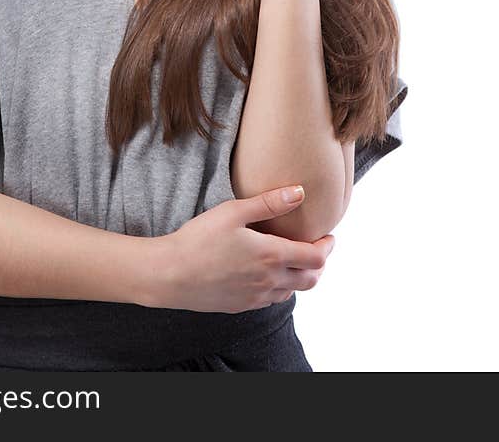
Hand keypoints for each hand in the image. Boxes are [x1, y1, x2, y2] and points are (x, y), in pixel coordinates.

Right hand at [149, 185, 335, 313]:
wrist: (169, 275)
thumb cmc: (199, 239)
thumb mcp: (234, 212)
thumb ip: (269, 203)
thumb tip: (300, 192)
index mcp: (271, 256)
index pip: (316, 257)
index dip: (328, 246)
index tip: (329, 236)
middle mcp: (269, 281)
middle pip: (311, 279)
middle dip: (319, 264)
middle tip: (317, 248)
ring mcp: (255, 297)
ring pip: (292, 292)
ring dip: (301, 277)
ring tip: (294, 259)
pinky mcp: (241, 306)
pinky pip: (272, 300)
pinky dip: (281, 288)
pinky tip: (269, 274)